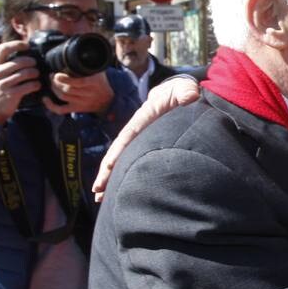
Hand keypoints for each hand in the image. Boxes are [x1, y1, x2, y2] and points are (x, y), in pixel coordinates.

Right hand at [0, 40, 40, 124]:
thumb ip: (4, 64)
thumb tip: (22, 51)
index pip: (3, 48)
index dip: (17, 44)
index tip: (27, 45)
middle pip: (20, 61)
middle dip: (32, 62)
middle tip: (35, 65)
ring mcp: (3, 84)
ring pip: (27, 73)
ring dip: (35, 73)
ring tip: (36, 75)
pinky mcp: (11, 94)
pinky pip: (30, 85)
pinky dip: (36, 84)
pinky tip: (36, 85)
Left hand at [43, 70, 115, 116]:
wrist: (108, 99)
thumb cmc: (100, 82)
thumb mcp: (99, 70)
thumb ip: (90, 63)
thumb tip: (77, 51)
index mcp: (94, 82)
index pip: (79, 82)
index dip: (65, 79)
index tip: (57, 74)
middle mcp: (88, 94)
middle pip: (67, 89)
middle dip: (56, 82)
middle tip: (52, 75)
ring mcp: (82, 102)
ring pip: (63, 97)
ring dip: (54, 88)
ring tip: (52, 82)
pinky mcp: (77, 109)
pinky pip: (61, 110)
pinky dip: (51, 105)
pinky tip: (45, 98)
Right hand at [92, 75, 199, 200]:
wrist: (179, 94)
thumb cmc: (182, 92)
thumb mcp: (185, 89)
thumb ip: (187, 92)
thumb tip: (190, 97)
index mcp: (144, 119)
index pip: (128, 136)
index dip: (118, 150)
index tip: (109, 166)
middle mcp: (137, 131)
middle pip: (118, 153)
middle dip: (107, 172)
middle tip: (97, 191)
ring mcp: (140, 141)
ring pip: (121, 162)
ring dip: (110, 179)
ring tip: (99, 199)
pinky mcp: (145, 148)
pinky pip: (131, 163)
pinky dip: (122, 178)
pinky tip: (115, 194)